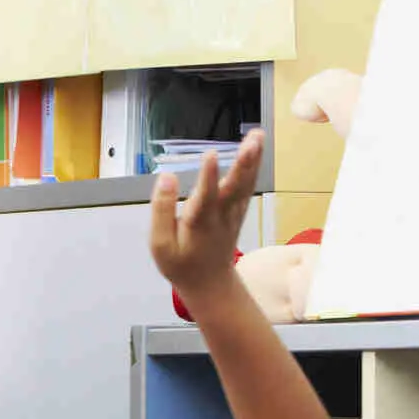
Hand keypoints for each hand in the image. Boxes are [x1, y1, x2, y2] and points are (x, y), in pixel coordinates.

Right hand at [151, 131, 262, 311]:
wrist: (209, 283)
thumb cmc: (180, 263)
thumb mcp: (160, 244)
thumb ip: (161, 210)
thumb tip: (166, 177)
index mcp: (199, 224)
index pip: (204, 197)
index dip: (207, 176)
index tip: (210, 154)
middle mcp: (221, 216)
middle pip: (234, 187)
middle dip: (243, 163)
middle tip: (252, 141)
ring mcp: (234, 213)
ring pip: (246, 184)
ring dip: (253, 159)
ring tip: (258, 135)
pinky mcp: (239, 210)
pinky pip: (248, 186)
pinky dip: (253, 166)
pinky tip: (256, 149)